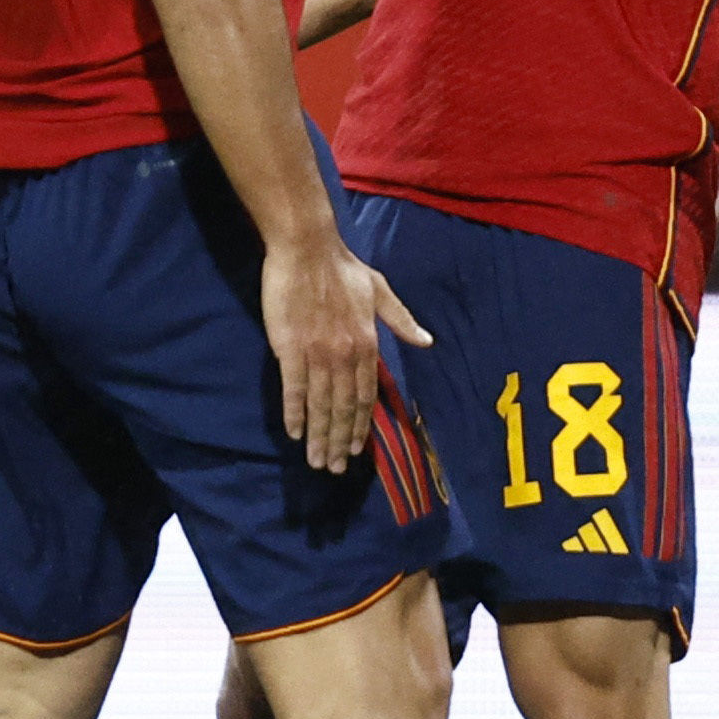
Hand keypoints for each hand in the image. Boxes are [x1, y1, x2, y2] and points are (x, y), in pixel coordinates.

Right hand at [262, 233, 430, 472]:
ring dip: (320, 437)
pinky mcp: (291, 350)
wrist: (307, 249)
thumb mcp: (380, 291)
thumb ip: (401, 320)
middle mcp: (345, 356)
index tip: (356, 449)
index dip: (360, 426)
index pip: (365, 396)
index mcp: (367, 344)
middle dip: (340, 442)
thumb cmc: (343, 268)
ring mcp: (318, 355)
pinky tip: (295, 433)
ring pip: (321, 406)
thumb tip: (427, 342)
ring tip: (317, 462)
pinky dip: (296, 414)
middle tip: (335, 469)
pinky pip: (295, 390)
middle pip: (344, 409)